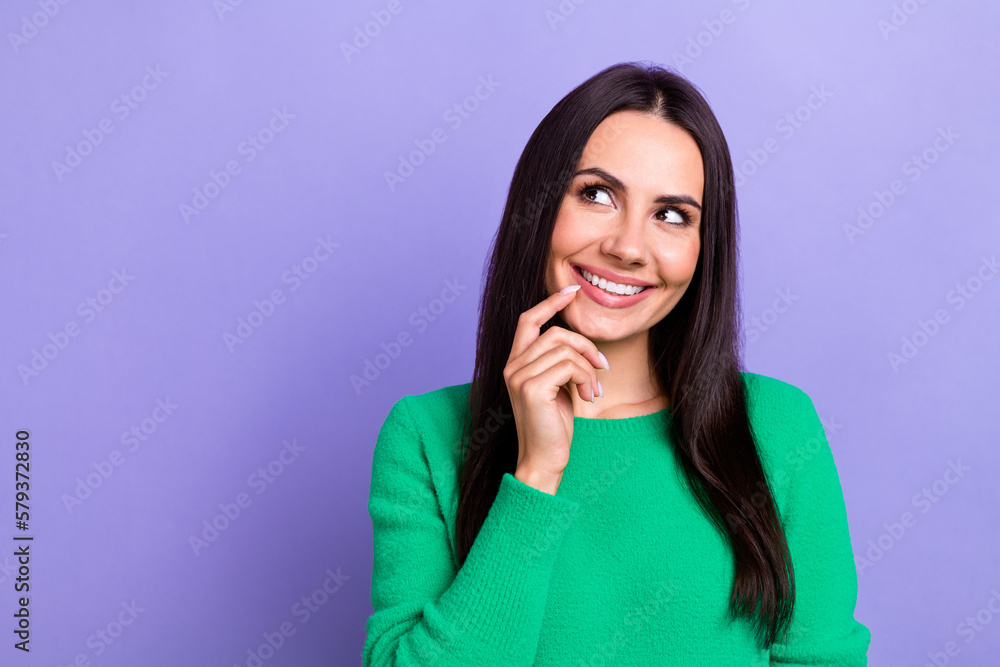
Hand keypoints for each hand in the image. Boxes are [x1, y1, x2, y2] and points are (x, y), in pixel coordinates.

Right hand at [503, 285, 607, 493]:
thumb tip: (580, 341)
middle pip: (555, 333)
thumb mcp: (557, 387)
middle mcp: (511, 367)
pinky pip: (569, 366)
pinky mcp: (532, 388)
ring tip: (594, 390)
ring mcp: (519, 377)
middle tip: (602, 367)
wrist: (544, 460)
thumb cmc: (554, 426)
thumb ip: (559, 362)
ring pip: (565, 349)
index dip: (550, 303)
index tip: (573, 292)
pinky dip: (586, 378)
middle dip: (585, 345)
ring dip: (589, 368)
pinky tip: (589, 397)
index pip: (527, 320)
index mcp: (515, 364)